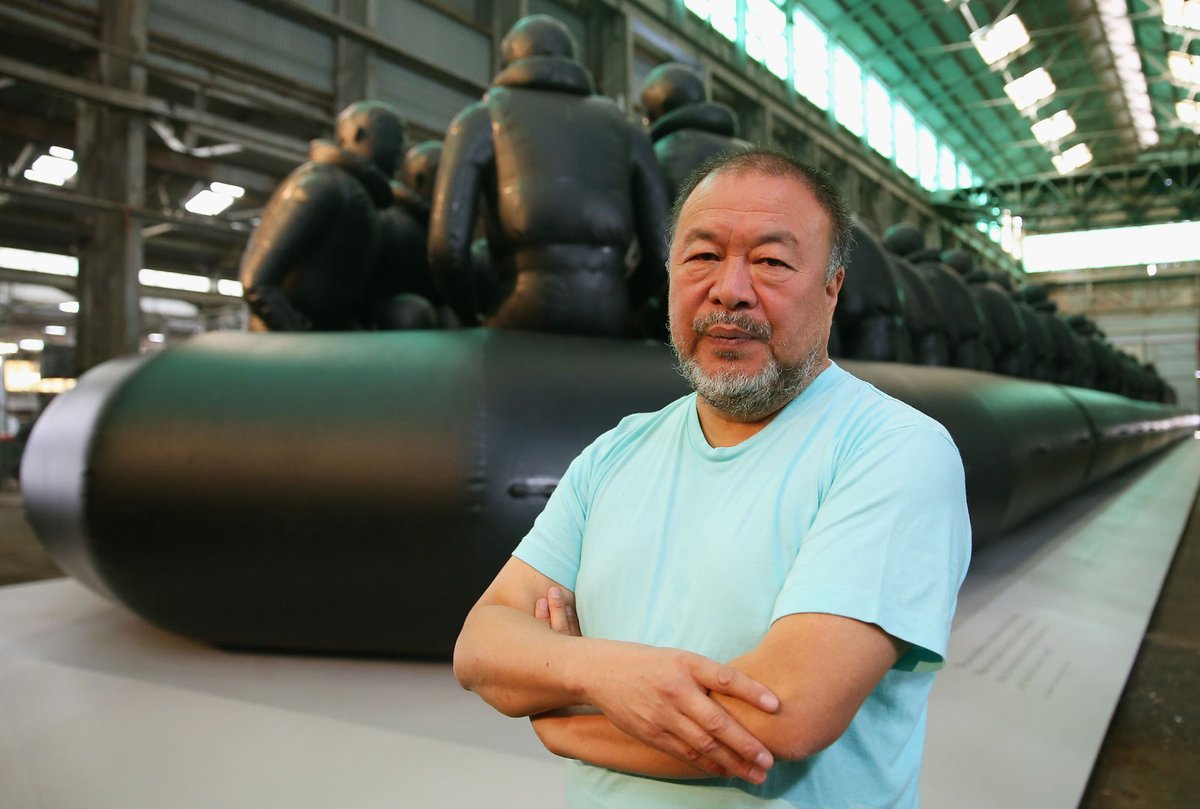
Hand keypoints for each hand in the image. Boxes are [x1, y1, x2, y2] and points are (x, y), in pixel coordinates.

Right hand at [529, 586, 777, 782]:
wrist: (599, 671)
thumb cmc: (645, 662)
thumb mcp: (677, 656)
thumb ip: (706, 675)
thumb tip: (746, 694)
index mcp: (685, 663)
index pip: (725, 677)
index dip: (751, 691)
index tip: (776, 705)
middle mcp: (675, 689)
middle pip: (716, 721)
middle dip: (745, 744)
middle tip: (769, 759)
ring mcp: (662, 714)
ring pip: (703, 744)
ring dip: (732, 761)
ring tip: (755, 773)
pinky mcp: (651, 732)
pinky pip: (684, 752)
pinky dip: (707, 763)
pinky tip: (724, 770)